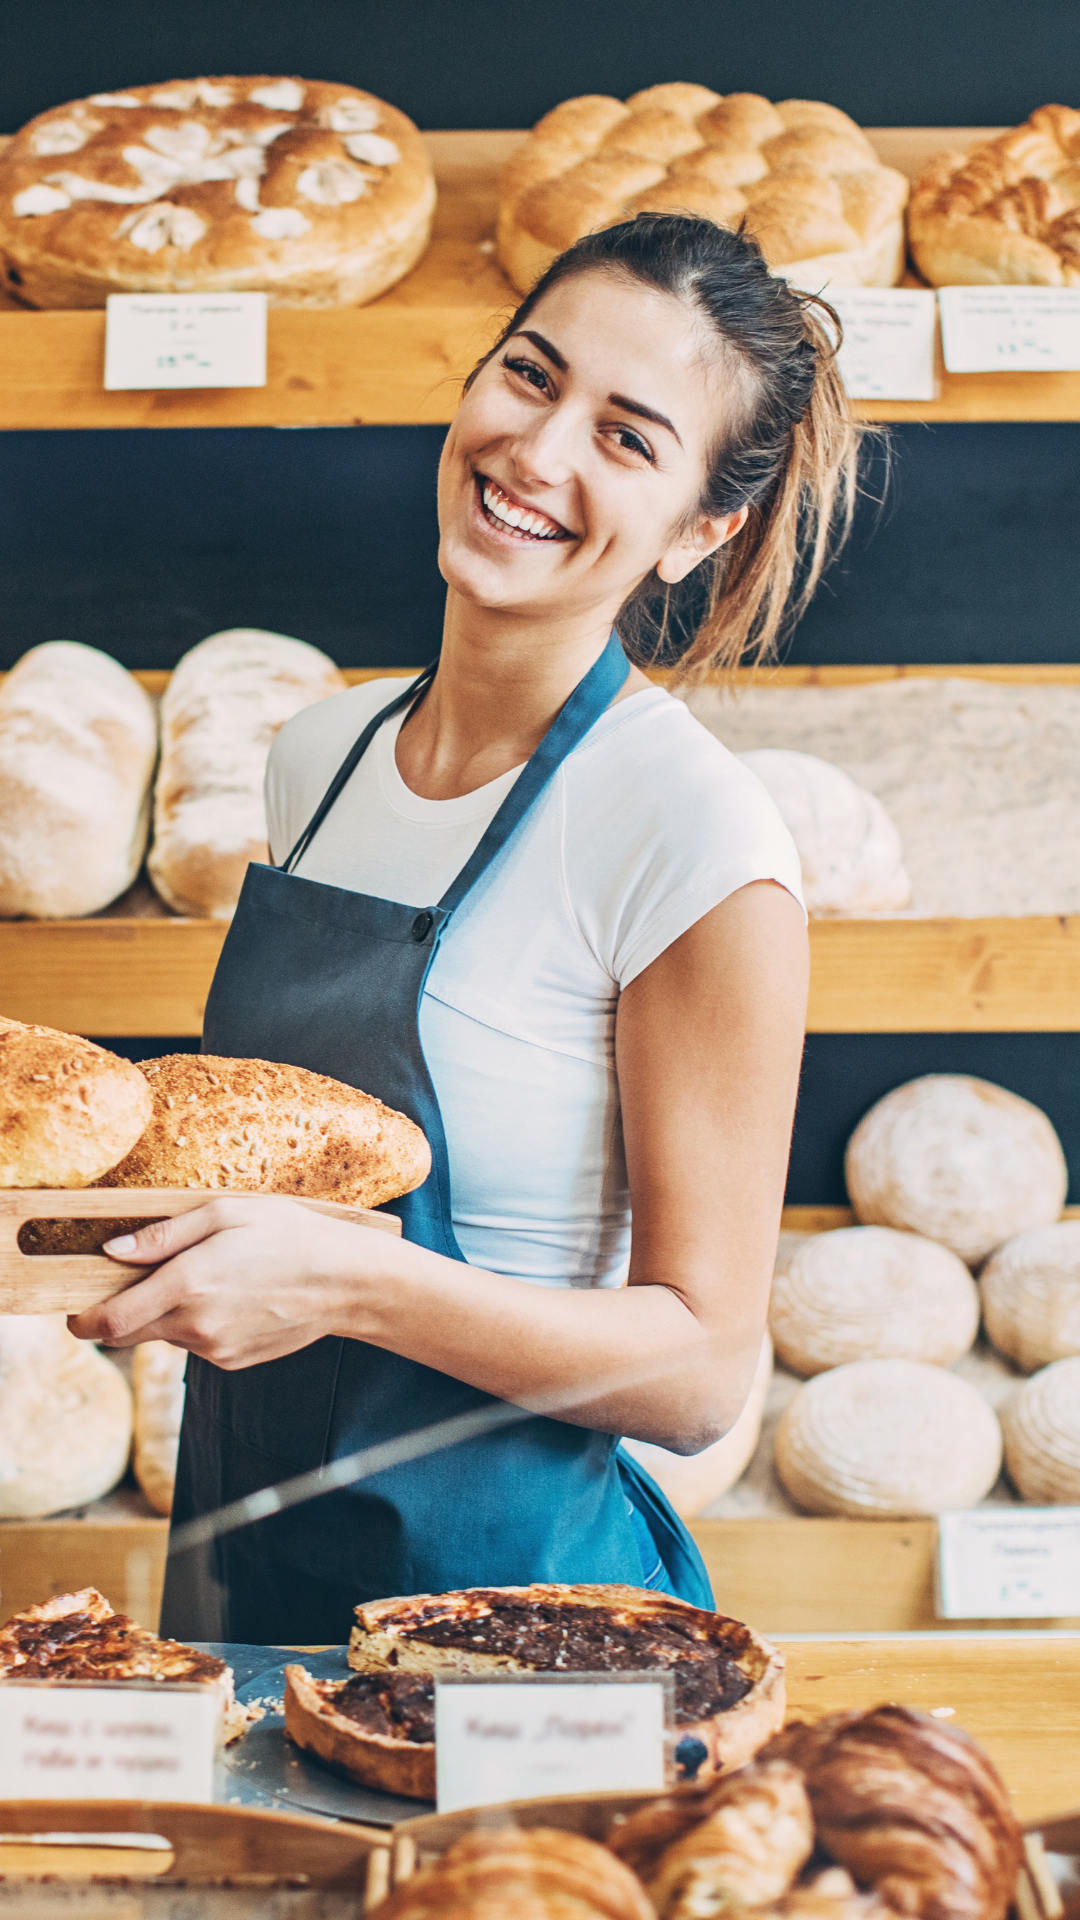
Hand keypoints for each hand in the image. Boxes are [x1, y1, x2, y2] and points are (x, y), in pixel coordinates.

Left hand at [66, 1197, 388, 1368]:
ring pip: (165, 1336)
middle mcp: (196, 1325)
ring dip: (166, 1313)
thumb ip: (163, 1235)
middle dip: (120, 1313)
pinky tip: (232, 1297)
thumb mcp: (225, 1214)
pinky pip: (196, 1344)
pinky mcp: (232, 1362)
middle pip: (128, 1335)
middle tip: (138, 1281)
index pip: (110, 1322)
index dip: (81, 1321)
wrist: (346, 1282)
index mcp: (189, 1284)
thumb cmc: (290, 1235)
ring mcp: (214, 1349)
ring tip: (208, 1278)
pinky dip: (197, 1323)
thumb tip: (113, 1251)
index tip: (73, 1311)